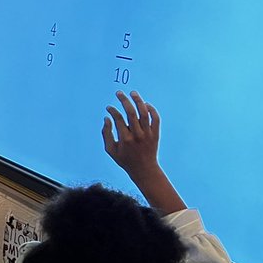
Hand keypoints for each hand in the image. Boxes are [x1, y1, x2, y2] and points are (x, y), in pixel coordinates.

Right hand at [102, 91, 184, 213]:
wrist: (144, 169)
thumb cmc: (125, 160)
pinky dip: (151, 109)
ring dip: (138, 101)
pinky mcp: (155, 134)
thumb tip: (107, 118)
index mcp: (125, 139)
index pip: (118, 119)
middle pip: (131, 112)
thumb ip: (106, 133)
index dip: (112, 111)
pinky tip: (145, 104)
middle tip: (119, 93)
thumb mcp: (110, 150)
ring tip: (133, 93)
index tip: (109, 108)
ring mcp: (148, 134)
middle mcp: (137, 135)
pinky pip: (155, 118)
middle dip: (124, 100)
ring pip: (144, 113)